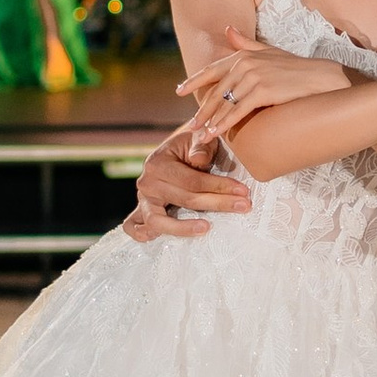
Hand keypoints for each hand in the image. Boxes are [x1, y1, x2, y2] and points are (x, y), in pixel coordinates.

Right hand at [122, 124, 253, 242]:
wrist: (178, 149)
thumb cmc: (191, 145)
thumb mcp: (198, 137)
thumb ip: (201, 146)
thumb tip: (199, 161)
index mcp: (158, 163)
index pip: (192, 181)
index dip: (219, 187)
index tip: (243, 192)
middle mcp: (147, 182)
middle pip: (184, 200)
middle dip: (218, 203)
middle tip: (244, 206)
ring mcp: (143, 198)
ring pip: (158, 220)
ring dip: (183, 227)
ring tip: (206, 228)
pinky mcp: (143, 210)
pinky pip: (133, 225)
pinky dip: (141, 234)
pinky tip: (155, 239)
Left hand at [178, 27, 350, 125]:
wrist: (321, 78)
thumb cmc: (296, 67)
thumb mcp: (268, 52)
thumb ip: (245, 44)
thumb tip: (227, 29)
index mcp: (243, 55)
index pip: (212, 70)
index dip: (194, 81)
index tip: (179, 91)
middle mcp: (245, 63)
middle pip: (216, 90)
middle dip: (202, 110)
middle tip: (191, 125)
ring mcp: (253, 77)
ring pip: (225, 102)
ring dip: (211, 121)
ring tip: (201, 135)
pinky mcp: (262, 91)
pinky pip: (238, 110)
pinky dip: (225, 123)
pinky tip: (216, 133)